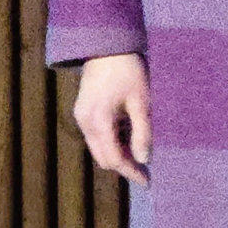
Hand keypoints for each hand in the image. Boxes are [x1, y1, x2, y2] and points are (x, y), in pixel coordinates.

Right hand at [73, 52, 151, 185]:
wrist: (107, 46)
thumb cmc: (128, 70)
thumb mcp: (141, 101)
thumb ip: (142, 132)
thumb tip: (144, 159)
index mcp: (98, 120)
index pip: (113, 158)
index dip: (131, 171)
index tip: (147, 181)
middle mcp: (85, 122)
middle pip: (103, 157)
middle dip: (123, 166)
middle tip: (146, 169)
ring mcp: (81, 117)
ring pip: (98, 148)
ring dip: (117, 153)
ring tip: (140, 151)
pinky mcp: (82, 111)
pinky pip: (96, 136)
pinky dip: (111, 141)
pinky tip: (128, 136)